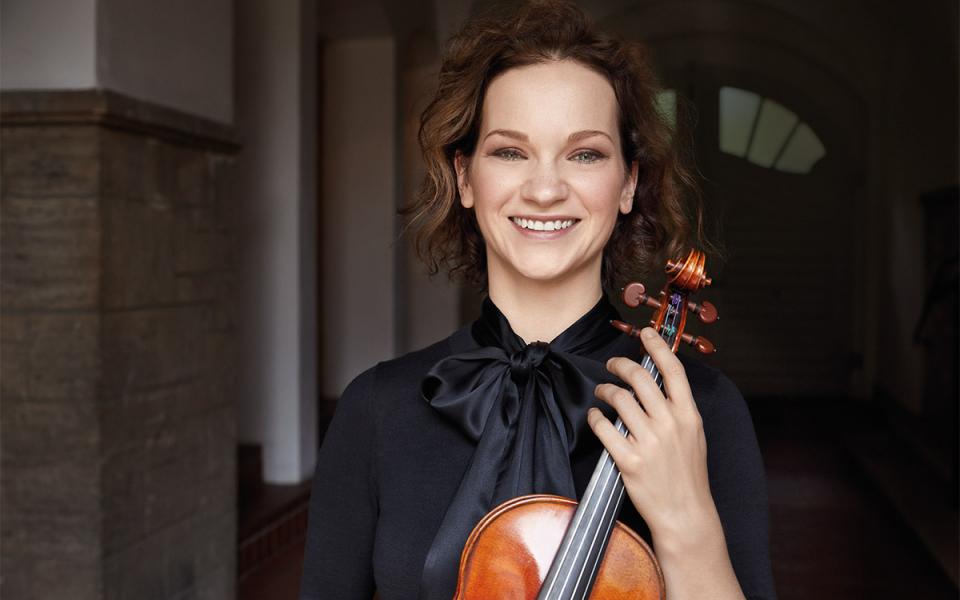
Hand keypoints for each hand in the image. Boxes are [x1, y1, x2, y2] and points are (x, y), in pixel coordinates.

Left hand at [586, 326, 717, 550]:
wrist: (685, 514)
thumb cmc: (688, 475)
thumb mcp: (695, 435)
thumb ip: (679, 409)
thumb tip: (660, 382)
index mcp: (689, 415)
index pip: (673, 370)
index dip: (658, 346)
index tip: (646, 332)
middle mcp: (670, 424)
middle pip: (640, 377)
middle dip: (620, 364)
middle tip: (612, 365)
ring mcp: (649, 442)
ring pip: (618, 399)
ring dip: (604, 391)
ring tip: (601, 393)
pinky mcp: (629, 460)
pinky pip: (604, 428)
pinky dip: (595, 417)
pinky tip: (595, 417)